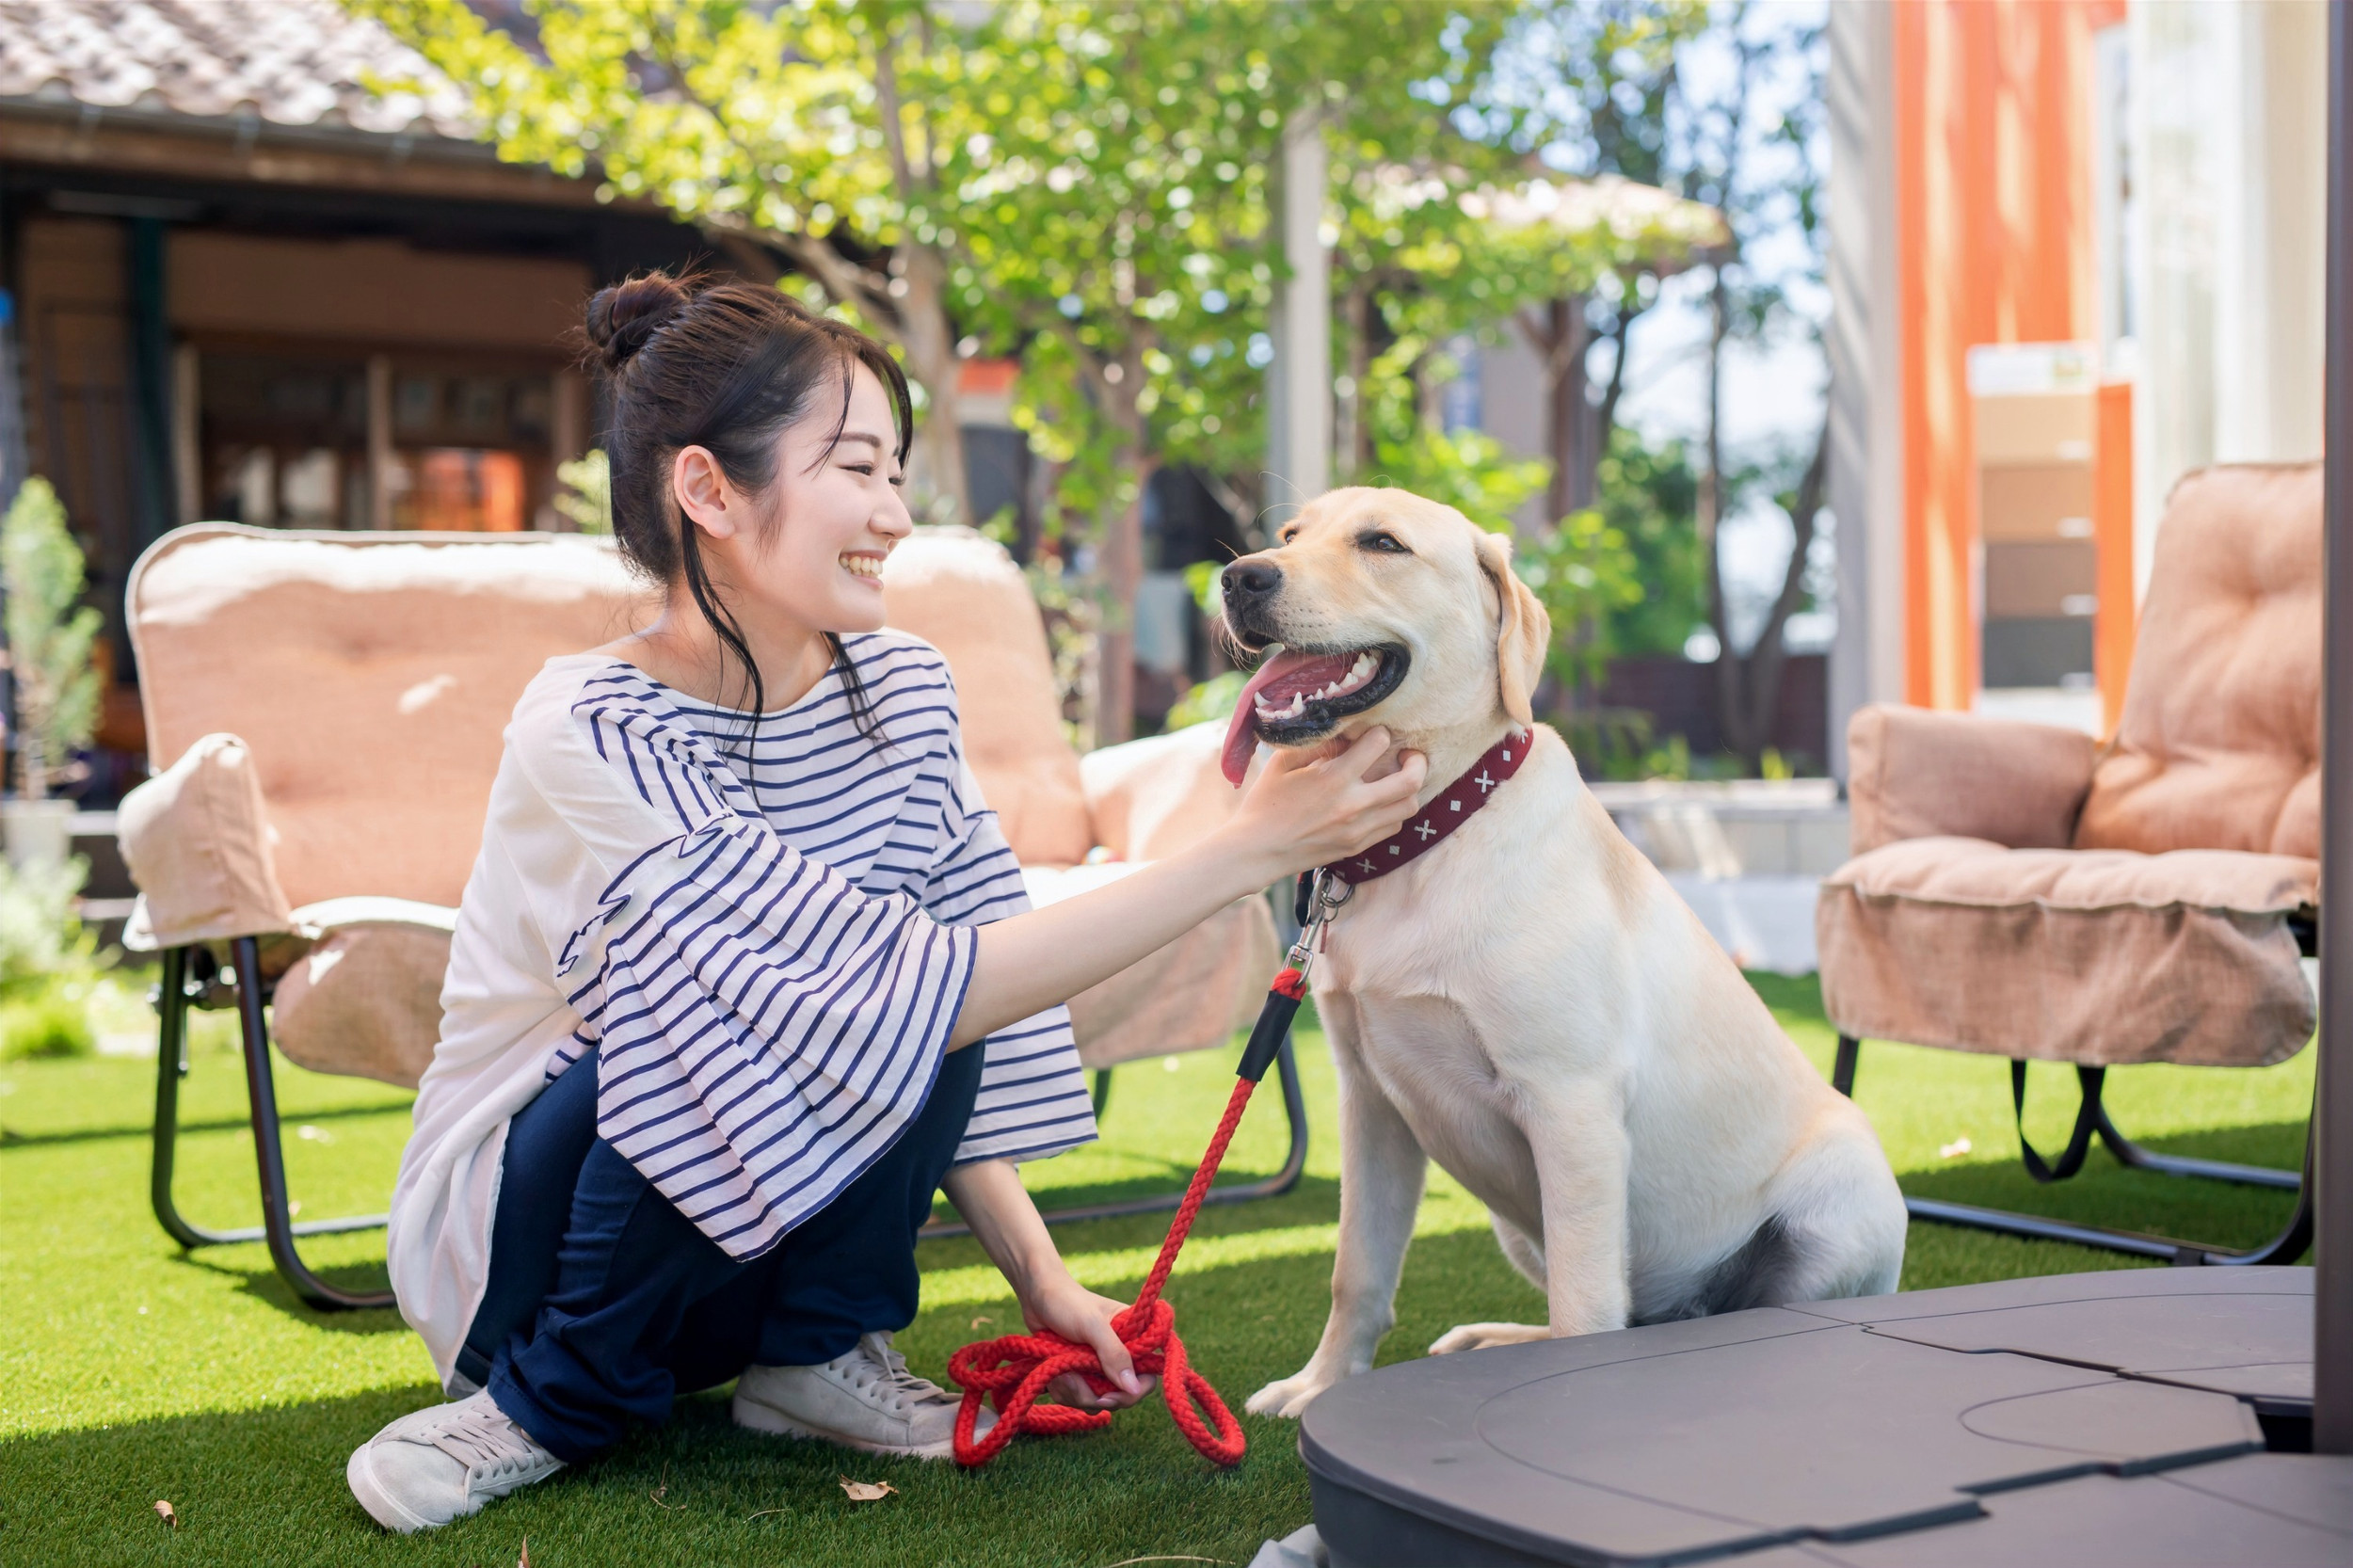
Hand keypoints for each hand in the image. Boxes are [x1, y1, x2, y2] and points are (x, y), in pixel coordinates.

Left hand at [1019, 1269, 1157, 1411]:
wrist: (1036, 1299)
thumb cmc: (1067, 1303)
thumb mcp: (1092, 1325)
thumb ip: (1113, 1354)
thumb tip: (1134, 1389)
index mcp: (1133, 1338)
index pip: (1148, 1375)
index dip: (1134, 1391)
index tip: (1109, 1395)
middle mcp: (1119, 1356)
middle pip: (1121, 1395)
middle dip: (1095, 1395)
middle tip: (1073, 1381)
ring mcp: (1098, 1367)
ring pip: (1096, 1401)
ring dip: (1074, 1393)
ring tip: (1059, 1372)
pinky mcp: (1080, 1374)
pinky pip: (1077, 1398)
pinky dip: (1063, 1391)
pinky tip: (1054, 1373)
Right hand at [1216, 726, 1427, 884]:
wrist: (1258, 850)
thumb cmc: (1265, 803)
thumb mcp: (1282, 763)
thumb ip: (1316, 744)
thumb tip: (1345, 734)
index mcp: (1333, 779)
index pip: (1378, 744)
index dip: (1379, 733)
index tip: (1373, 734)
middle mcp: (1352, 806)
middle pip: (1410, 781)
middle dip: (1417, 762)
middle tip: (1410, 755)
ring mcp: (1358, 830)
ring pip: (1409, 807)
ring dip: (1409, 789)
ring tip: (1399, 779)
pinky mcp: (1358, 846)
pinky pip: (1394, 826)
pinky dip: (1394, 810)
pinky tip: (1382, 801)